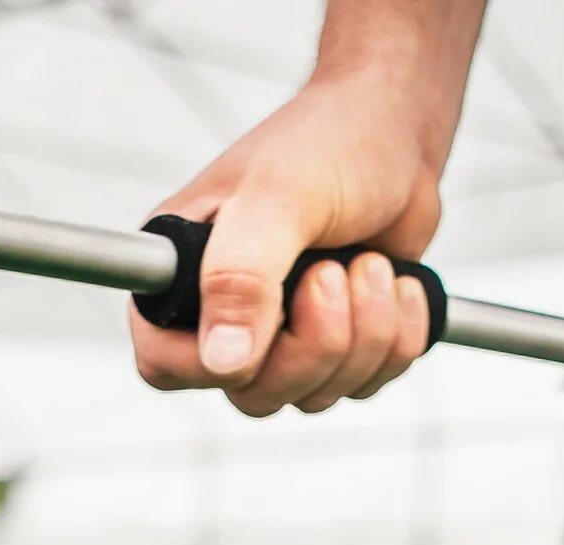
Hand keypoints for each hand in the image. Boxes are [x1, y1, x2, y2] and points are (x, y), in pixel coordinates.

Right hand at [130, 75, 443, 416]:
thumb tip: (221, 363)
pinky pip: (366, 384)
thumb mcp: (278, 201)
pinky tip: (398, 281)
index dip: (216, 365)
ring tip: (370, 263)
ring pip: (316, 395)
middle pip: (254, 393)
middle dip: (316, 345)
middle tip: (338, 271)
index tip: (275, 315)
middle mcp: (228, 310)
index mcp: (184, 270)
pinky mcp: (339, 342)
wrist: (399, 131)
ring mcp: (285, 332)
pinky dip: (398, 338)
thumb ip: (240, 278)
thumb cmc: (328, 144)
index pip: (164, 363)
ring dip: (366, 335)